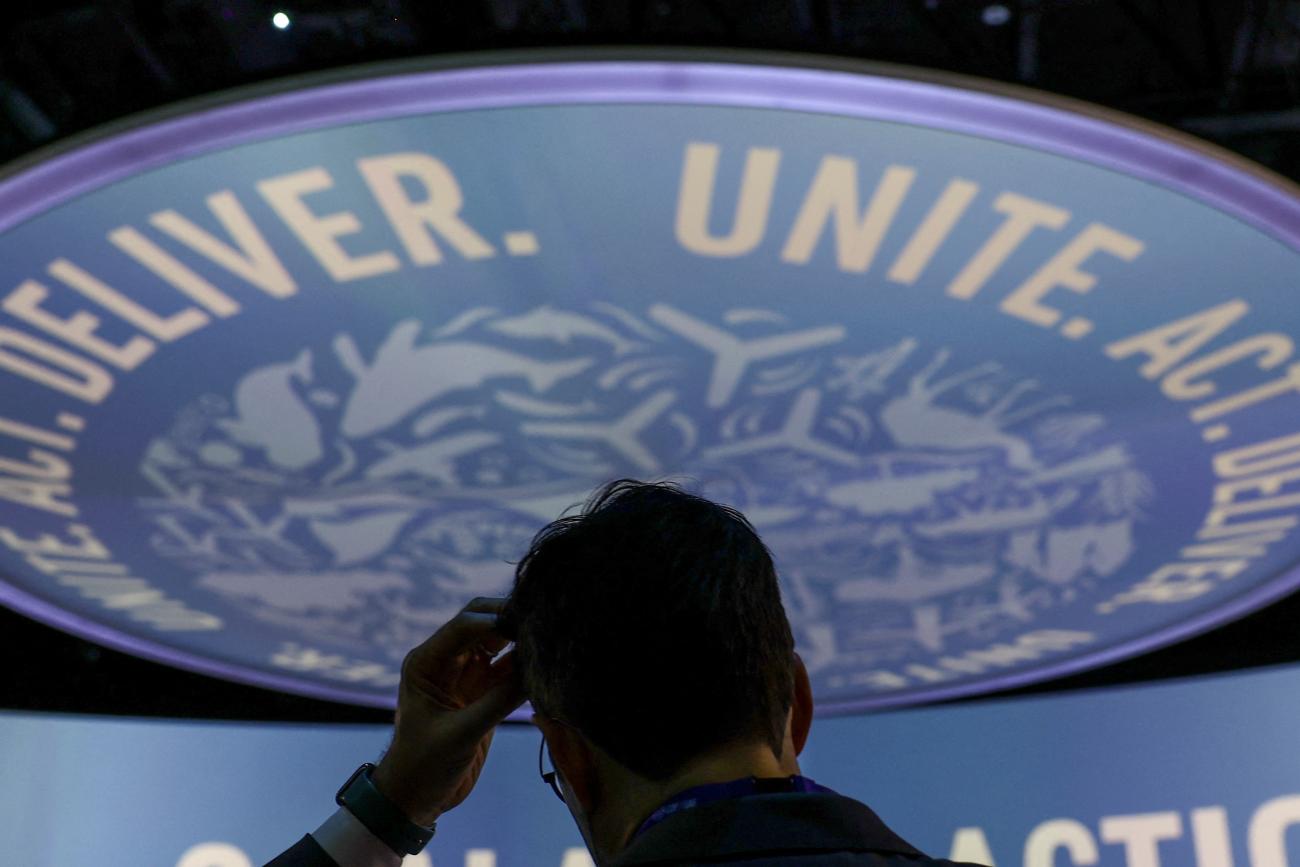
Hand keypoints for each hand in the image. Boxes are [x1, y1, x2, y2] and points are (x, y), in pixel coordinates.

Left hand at [371, 597, 525, 825]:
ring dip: (522, 642)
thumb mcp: (461, 734)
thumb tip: (535, 668)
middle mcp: (446, 662)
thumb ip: (498, 700)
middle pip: (482, 623)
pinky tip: (545, 667)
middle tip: (542, 624)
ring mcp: (467, 676)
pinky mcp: (483, 694)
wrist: (416, 797)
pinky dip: (526, 668)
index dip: (496, 620)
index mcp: (426, 663)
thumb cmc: (424, 766)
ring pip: (500, 644)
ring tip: (550, 642)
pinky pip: (509, 671)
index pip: (464, 625)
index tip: (527, 624)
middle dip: (510, 620)